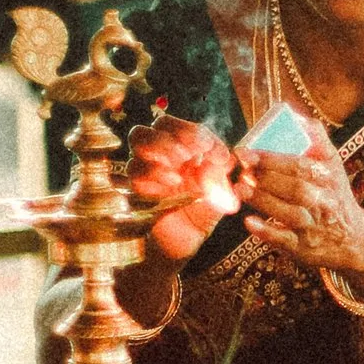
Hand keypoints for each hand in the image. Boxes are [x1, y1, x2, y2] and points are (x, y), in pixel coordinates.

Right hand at [125, 119, 238, 263]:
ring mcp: (148, 167)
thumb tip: (228, 157)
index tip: (213, 150)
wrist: (187, 241)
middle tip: (190, 153)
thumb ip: (224, 172)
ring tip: (179, 165)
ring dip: (161, 145)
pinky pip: (135, 170)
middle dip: (175, 132)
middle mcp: (162, 153)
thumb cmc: (204, 210)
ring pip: (138, 137)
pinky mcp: (138, 188)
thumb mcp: (221, 189)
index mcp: (183, 147)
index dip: (195, 132)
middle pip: (157, 123)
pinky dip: (154, 171)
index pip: (182, 124)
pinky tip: (173, 182)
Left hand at [236, 146, 363, 295]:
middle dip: (266, 178)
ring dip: (263, 200)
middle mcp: (325, 203)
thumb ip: (318, 142)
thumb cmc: (335, 197)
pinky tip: (249, 222)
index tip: (247, 152)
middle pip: (296, 188)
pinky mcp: (304, 249)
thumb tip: (299, 118)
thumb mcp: (334, 168)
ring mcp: (315, 227)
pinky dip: (266, 231)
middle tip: (241, 169)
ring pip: (289, 213)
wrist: (354, 240)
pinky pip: (285, 241)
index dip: (272, 159)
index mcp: (330, 179)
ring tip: (241, 188)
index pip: (301, 166)